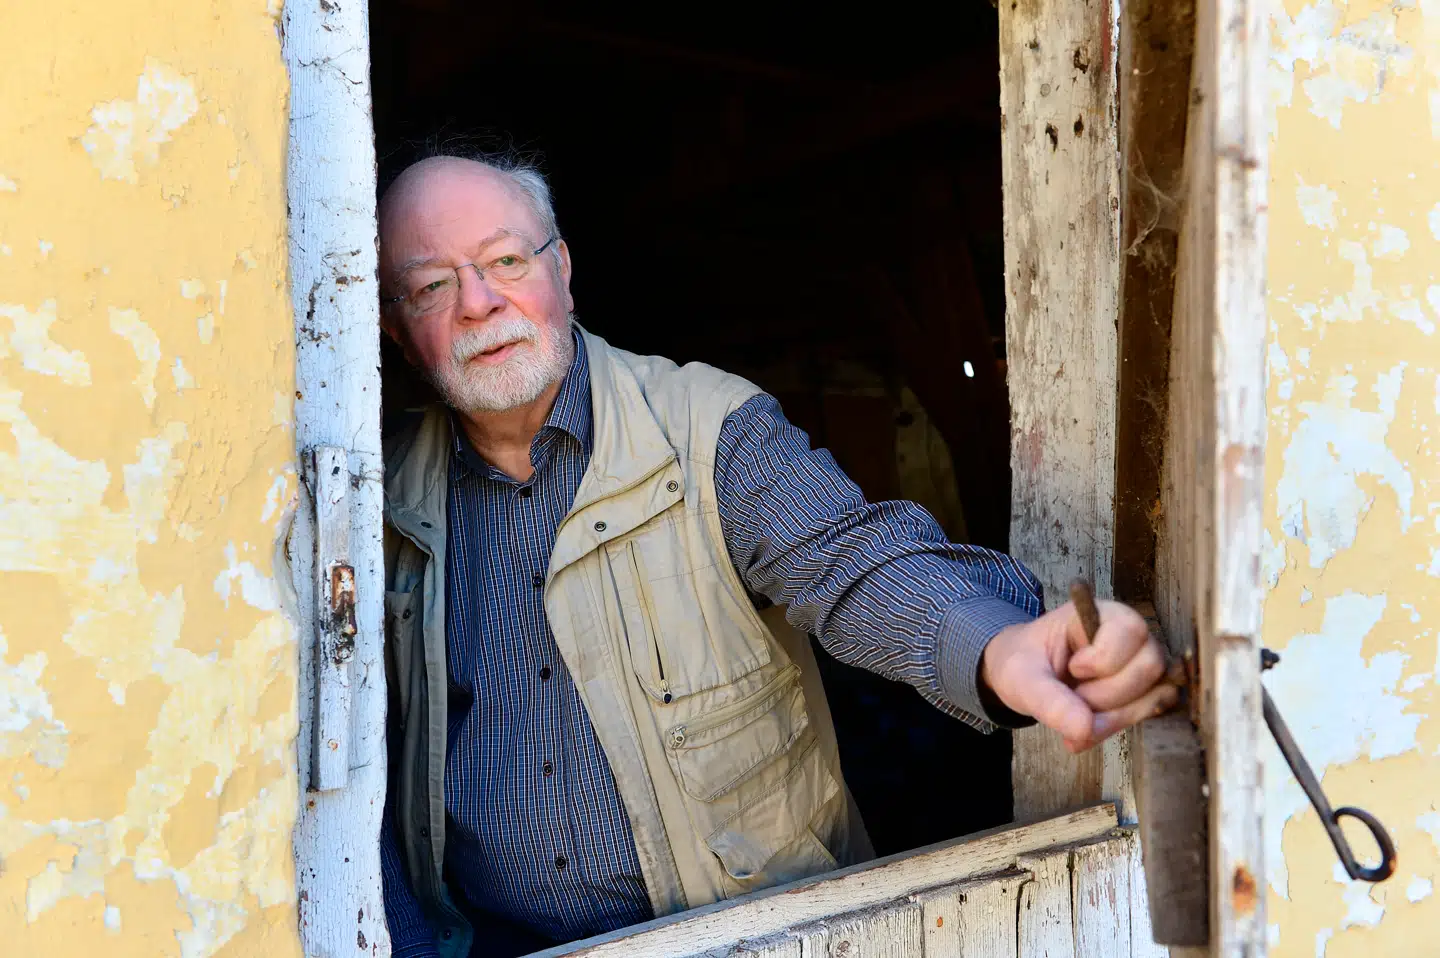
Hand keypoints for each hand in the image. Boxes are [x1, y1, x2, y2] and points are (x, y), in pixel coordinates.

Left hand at [980, 599, 1175, 752]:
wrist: (1020, 678)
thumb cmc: (1022, 663)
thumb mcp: (1022, 677)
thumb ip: (1049, 700)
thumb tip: (1083, 728)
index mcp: (1100, 614)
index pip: (1130, 630)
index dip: (1104, 659)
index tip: (1072, 668)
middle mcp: (1128, 636)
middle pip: (1149, 665)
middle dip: (1107, 695)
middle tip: (1071, 697)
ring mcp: (1139, 664)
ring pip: (1155, 694)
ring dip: (1112, 717)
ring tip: (1074, 720)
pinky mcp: (1141, 692)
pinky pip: (1147, 713)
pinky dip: (1114, 727)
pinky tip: (1084, 731)